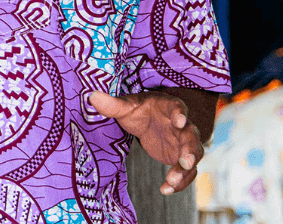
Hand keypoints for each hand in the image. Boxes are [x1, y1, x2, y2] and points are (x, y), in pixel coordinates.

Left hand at [89, 90, 203, 194]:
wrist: (152, 120)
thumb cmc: (141, 110)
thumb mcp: (127, 106)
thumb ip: (113, 104)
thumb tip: (92, 97)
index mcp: (170, 107)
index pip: (178, 108)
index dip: (180, 114)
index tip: (179, 121)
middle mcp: (183, 126)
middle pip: (192, 137)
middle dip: (190, 149)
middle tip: (185, 161)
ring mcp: (184, 143)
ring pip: (192, 157)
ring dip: (185, 170)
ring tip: (172, 180)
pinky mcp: (181, 158)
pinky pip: (186, 172)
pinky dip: (179, 182)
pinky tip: (165, 189)